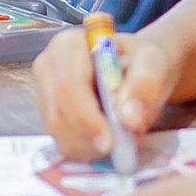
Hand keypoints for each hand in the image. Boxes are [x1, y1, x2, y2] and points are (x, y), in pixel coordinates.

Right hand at [32, 27, 181, 160]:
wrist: (137, 69)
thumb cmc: (140, 61)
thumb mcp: (152, 63)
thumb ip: (145, 85)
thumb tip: (129, 118)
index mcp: (68, 45)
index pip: (68, 86)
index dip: (86, 117)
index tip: (110, 141)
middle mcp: (47, 67)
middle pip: (58, 113)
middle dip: (88, 138)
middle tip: (119, 151)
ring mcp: (44, 92)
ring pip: (57, 132)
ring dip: (88, 147)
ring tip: (118, 143)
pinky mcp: (48, 115)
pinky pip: (61, 141)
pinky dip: (85, 150)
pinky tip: (106, 143)